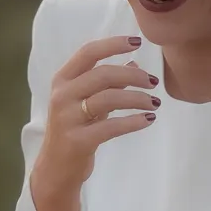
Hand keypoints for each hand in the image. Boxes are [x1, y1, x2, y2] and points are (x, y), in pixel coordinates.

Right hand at [31, 35, 157, 210]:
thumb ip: (108, 83)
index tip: (138, 41)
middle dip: (134, 76)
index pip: (89, 53)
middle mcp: (62, 96)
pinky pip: (111, 126)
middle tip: (153, 82)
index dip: (113, 44)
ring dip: (137, 98)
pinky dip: (134, 121)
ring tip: (154, 103)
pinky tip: (148, 119)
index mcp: (62, 80)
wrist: (56, 170)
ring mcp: (67, 118)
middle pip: (103, 74)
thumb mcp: (87, 102)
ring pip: (109, 98)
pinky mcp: (78, 141)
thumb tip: (134, 63)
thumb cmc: (75, 130)